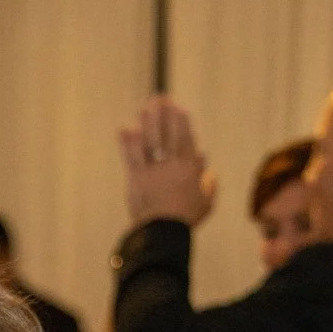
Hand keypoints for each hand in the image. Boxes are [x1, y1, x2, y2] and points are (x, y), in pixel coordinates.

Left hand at [119, 96, 216, 227]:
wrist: (164, 233)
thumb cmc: (186, 220)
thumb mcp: (204, 202)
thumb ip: (207, 181)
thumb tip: (205, 161)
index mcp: (189, 170)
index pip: (185, 141)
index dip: (182, 123)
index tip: (179, 108)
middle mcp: (171, 166)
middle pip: (168, 135)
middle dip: (164, 115)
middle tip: (161, 98)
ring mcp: (153, 171)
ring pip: (150, 142)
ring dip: (147, 122)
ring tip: (145, 108)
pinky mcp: (137, 179)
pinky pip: (132, 157)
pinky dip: (128, 143)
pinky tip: (124, 128)